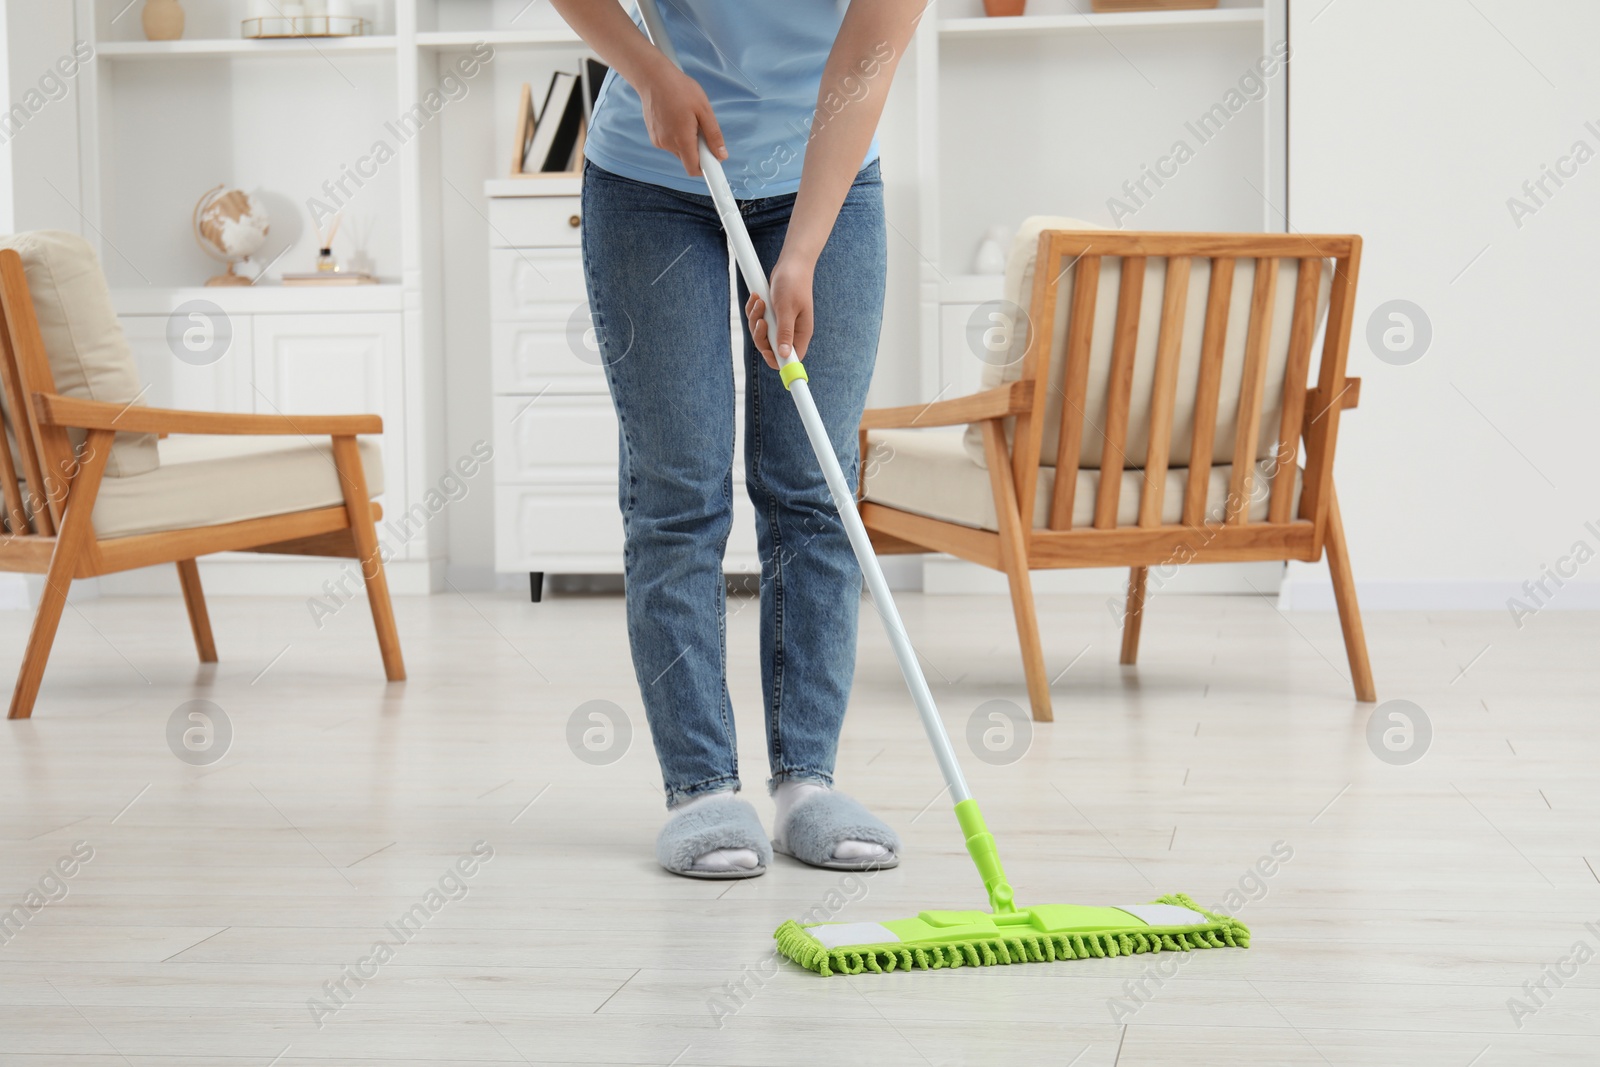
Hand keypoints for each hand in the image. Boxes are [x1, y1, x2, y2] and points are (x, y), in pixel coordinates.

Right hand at [638, 59, 726, 176]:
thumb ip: (713, 135)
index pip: (694, 169)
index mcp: (682, 139)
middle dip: (698, 150)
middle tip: (700, 128)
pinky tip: (677, 117)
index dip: (707, 171)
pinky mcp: (654, 136)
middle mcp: (668, 144)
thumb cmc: (680, 89)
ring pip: (680, 151)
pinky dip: (677, 136)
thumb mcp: (704, 109)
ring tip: (687, 118)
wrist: (652, 77)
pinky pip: (671, 143)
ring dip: (687, 142)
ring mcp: (659, 141)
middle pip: (688, 159)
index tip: (715, 168)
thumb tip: (721, 155)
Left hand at [745, 256, 814, 370]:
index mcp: (800, 334)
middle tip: (761, 321)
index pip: (790, 359)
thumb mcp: (787, 309)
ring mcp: (781, 324)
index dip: (777, 360)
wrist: (791, 264)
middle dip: (760, 335)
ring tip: (759, 301)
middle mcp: (791, 332)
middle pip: (770, 348)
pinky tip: (756, 297)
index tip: (766, 352)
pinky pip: (758, 321)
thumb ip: (785, 333)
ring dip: (755, 319)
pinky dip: (754, 311)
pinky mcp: (773, 316)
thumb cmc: (793, 284)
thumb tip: (784, 355)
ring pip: (761, 334)